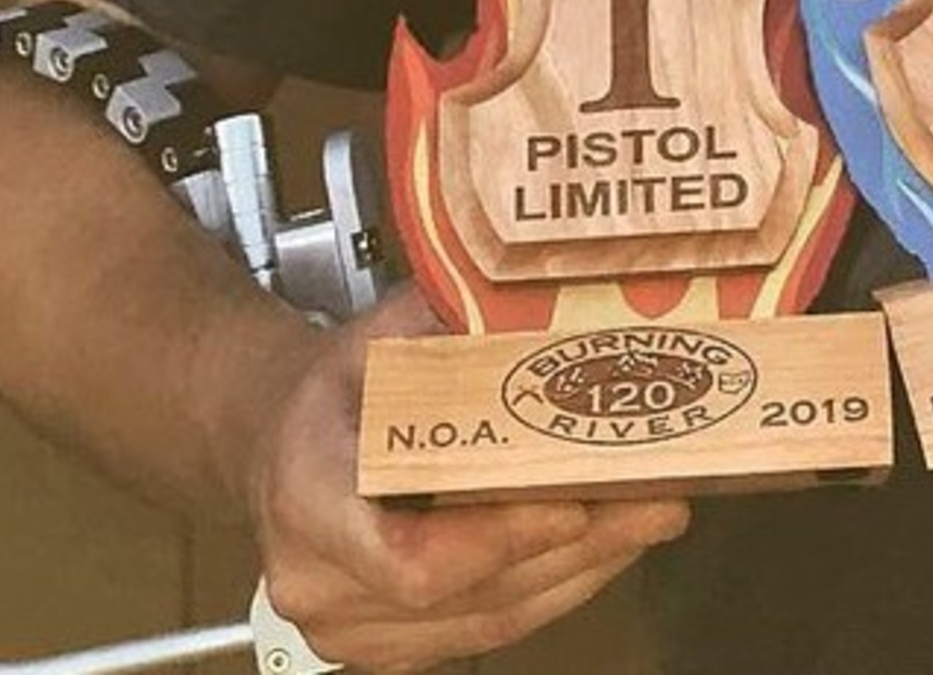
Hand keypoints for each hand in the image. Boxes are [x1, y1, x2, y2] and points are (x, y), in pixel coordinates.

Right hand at [242, 290, 689, 671]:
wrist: (278, 437)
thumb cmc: (337, 384)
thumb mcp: (384, 330)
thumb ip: (458, 320)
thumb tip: (553, 293)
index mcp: (308, 491)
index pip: (409, 555)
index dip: (499, 540)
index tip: (573, 501)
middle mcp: (318, 581)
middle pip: (470, 594)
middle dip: (576, 548)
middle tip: (655, 497)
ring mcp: (348, 630)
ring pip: (490, 621)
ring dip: (581, 573)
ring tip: (650, 517)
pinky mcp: (386, 651)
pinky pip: (485, 633)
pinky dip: (552, 590)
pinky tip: (604, 546)